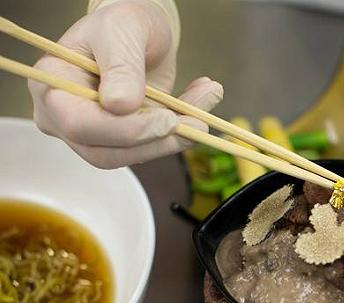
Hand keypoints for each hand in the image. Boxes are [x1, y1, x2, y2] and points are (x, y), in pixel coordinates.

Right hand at [28, 0, 223, 168]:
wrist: (139, 29)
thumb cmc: (121, 23)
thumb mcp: (121, 31)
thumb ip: (121, 67)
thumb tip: (120, 106)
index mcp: (52, 88)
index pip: (81, 125)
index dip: (126, 130)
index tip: (167, 121)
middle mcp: (67, 118)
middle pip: (107, 152)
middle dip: (157, 142)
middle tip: (198, 122)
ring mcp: (97, 133)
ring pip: (135, 155)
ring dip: (178, 137)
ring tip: (207, 99)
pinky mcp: (125, 139)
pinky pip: (154, 146)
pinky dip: (185, 130)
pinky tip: (203, 99)